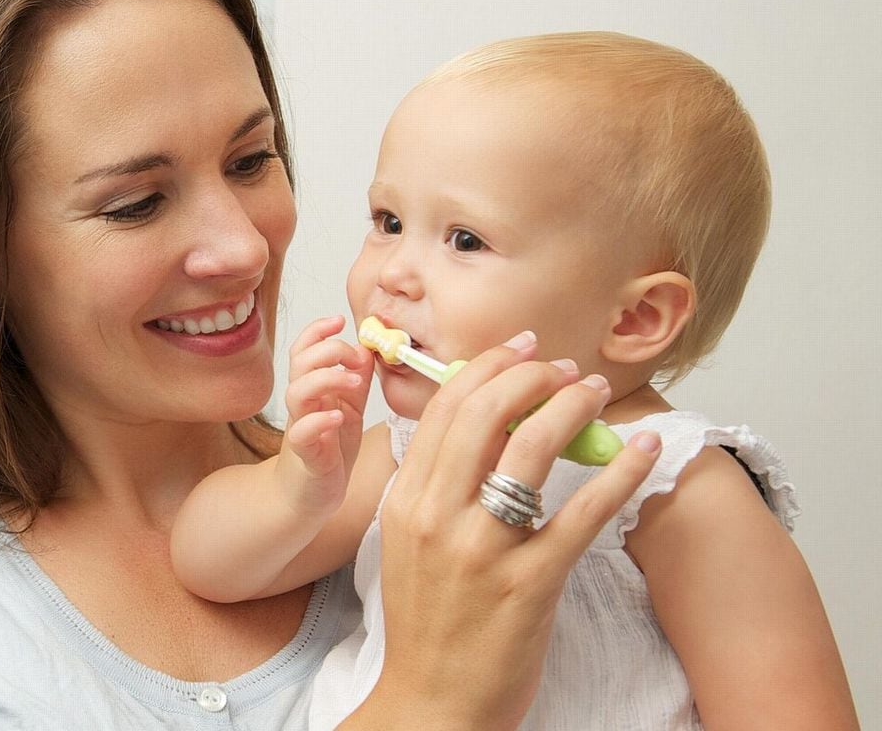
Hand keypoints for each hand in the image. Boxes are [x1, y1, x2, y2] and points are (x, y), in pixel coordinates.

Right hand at [276, 315, 374, 516]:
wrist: (310, 495)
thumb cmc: (329, 450)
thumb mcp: (350, 409)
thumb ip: (356, 380)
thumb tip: (367, 349)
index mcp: (313, 388)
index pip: (305, 349)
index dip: (318, 330)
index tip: (341, 320)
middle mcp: (303, 404)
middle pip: (300, 362)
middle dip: (328, 350)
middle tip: (355, 358)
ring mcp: (301, 427)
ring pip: (296, 392)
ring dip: (325, 379)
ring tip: (352, 382)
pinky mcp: (305, 453)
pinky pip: (302, 432)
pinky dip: (319, 421)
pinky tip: (338, 418)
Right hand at [350, 332, 660, 729]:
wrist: (432, 702)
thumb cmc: (426, 624)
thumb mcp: (407, 543)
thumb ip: (433, 487)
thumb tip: (477, 429)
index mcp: (404, 502)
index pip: (443, 410)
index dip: (486, 367)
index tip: (520, 349)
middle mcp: (437, 517)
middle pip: (485, 414)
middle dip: (531, 375)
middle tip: (565, 366)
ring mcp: (482, 550)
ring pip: (531, 449)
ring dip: (571, 407)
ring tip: (596, 392)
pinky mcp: (529, 584)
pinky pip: (582, 513)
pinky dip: (618, 474)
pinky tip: (641, 451)